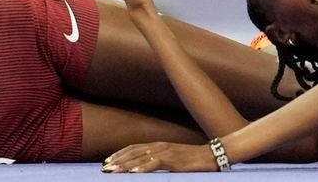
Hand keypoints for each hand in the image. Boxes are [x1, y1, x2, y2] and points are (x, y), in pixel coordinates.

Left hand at [101, 142, 216, 172]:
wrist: (212, 155)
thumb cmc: (194, 159)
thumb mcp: (173, 158)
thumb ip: (159, 160)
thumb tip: (145, 166)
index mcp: (160, 145)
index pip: (134, 148)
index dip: (120, 154)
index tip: (108, 161)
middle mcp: (161, 146)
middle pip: (134, 152)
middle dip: (118, 160)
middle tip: (105, 168)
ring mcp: (167, 152)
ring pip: (141, 157)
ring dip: (125, 164)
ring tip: (113, 171)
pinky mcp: (174, 160)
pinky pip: (156, 163)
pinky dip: (143, 167)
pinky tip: (134, 172)